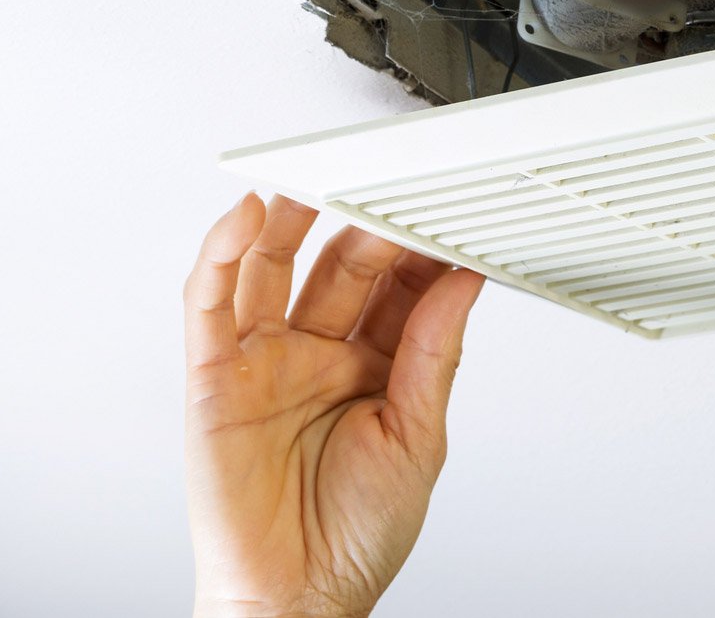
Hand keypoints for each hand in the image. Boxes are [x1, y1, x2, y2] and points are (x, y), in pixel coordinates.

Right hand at [183, 194, 484, 617]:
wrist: (298, 599)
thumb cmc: (358, 534)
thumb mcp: (418, 437)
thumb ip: (434, 354)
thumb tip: (463, 283)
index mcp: (377, 369)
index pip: (401, 290)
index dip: (421, 251)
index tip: (450, 212)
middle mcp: (321, 357)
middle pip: (343, 268)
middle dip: (369, 227)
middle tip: (393, 186)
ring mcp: (267, 361)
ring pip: (275, 269)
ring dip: (294, 220)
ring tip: (321, 178)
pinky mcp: (214, 376)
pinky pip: (212, 303)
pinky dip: (223, 256)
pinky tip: (248, 218)